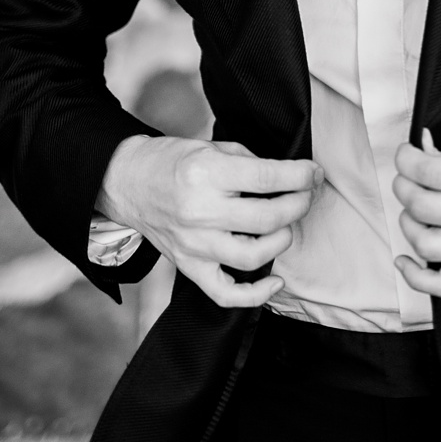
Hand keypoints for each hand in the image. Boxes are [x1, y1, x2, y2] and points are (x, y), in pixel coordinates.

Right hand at [98, 136, 321, 308]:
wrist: (127, 182)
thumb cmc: (174, 161)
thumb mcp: (214, 147)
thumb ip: (253, 163)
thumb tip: (294, 178)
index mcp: (207, 174)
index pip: (269, 178)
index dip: (302, 176)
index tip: (313, 173)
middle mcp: (199, 212)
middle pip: (268, 218)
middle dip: (300, 204)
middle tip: (305, 194)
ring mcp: (192, 244)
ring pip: (253, 256)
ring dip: (282, 240)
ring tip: (286, 225)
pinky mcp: (187, 266)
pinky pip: (224, 294)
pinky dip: (255, 294)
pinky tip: (274, 280)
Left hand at [389, 131, 440, 299]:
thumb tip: (423, 155)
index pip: (430, 171)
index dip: (407, 159)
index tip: (406, 154)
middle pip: (422, 206)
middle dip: (405, 185)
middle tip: (409, 175)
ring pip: (426, 244)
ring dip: (409, 222)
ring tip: (416, 208)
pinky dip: (416, 276)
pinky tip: (407, 258)